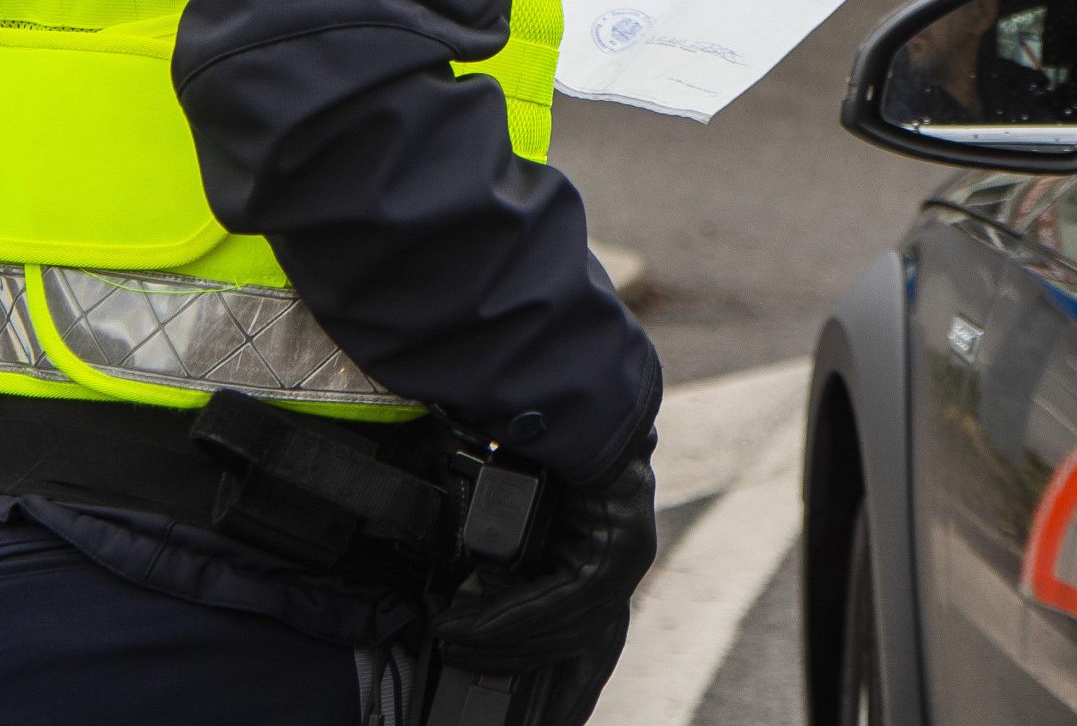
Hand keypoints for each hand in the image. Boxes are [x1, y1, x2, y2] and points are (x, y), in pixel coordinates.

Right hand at [432, 432, 657, 712]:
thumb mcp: (524, 505)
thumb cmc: (541, 436)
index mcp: (604, 552)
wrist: (571, 384)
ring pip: (566, 626)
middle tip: (519, 723)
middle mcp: (622, 557)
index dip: (567, 684)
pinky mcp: (614, 543)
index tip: (543, 719)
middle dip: (553, 693)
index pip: (589, 638)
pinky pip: (561, 598)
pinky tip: (470, 624)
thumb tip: (468, 596)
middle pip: (585, 648)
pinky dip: (512, 615)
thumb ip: (512, 554)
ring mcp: (624, 552)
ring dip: (504, 644)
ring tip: (452, 645)